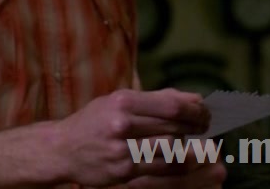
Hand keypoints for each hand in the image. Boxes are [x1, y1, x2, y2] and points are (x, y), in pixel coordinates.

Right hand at [55, 88, 213, 185]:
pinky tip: (180, 158)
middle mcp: (121, 123)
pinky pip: (159, 168)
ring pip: (170, 148)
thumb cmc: (97, 121)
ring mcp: (121, 149)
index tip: (206, 112)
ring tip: (195, 142)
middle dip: (196, 126)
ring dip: (188, 145)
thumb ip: (157, 99)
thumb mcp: (120, 100)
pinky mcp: (122, 171)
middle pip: (173, 125)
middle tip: (207, 127)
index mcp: (123, 101)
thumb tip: (195, 100)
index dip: (195, 110)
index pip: (172, 105)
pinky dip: (175, 163)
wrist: (62, 149)